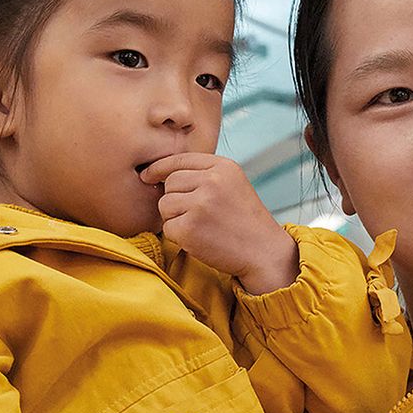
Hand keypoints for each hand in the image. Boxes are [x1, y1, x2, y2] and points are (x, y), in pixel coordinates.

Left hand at [141, 153, 298, 294]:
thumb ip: (204, 175)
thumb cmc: (245, 221)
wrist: (264, 252)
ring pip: (165, 205)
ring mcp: (201, 204)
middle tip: (198, 215)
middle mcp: (212, 181)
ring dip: (176, 218)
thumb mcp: (232, 185)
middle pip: (170, 183)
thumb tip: (160, 174)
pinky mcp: (191, 227)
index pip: (180, 160)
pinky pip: (168, 227)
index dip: (159, 168)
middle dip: (176, 199)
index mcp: (223, 167)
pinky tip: (200, 239)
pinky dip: (178, 236)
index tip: (147, 175)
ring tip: (201, 227)